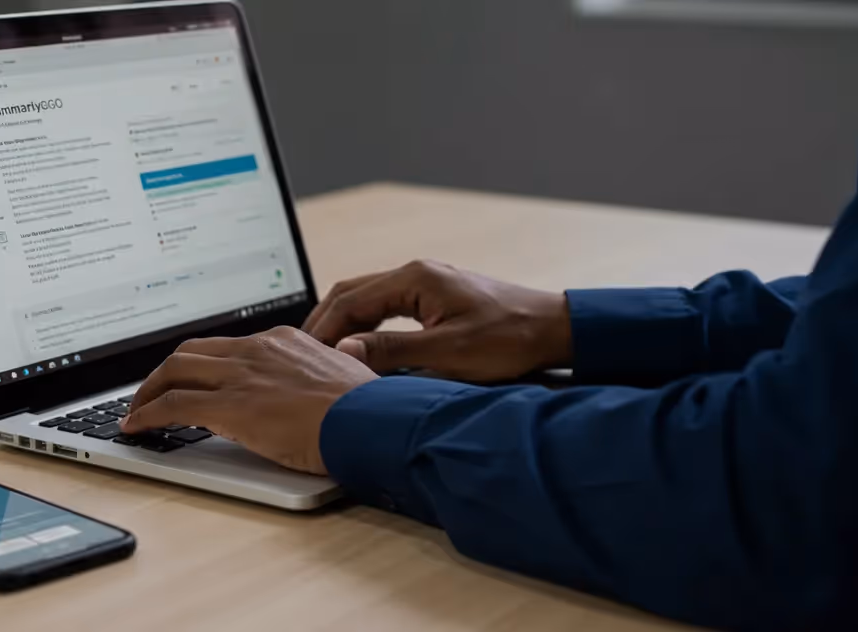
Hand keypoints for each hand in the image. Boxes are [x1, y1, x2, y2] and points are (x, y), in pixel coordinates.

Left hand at [121, 327, 377, 474]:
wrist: (372, 421)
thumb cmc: (366, 411)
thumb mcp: (336, 381)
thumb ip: (311, 380)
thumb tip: (304, 395)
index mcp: (282, 341)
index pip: (227, 346)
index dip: (202, 364)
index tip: (192, 379)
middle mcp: (257, 349)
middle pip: (191, 351)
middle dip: (165, 373)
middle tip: (152, 393)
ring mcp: (241, 375)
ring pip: (174, 371)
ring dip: (149, 392)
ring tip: (137, 412)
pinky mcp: (230, 405)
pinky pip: (173, 404)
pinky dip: (147, 414)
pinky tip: (136, 428)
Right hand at [303, 259, 572, 381]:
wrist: (554, 330)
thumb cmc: (509, 340)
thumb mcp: (447, 354)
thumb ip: (390, 352)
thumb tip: (342, 354)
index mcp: (414, 279)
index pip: (348, 301)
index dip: (322, 331)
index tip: (303, 358)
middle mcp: (416, 274)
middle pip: (350, 293)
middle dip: (323, 323)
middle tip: (302, 356)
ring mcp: (426, 284)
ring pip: (367, 299)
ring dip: (343, 324)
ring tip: (323, 355)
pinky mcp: (436, 298)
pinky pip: (386, 307)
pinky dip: (364, 325)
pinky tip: (359, 348)